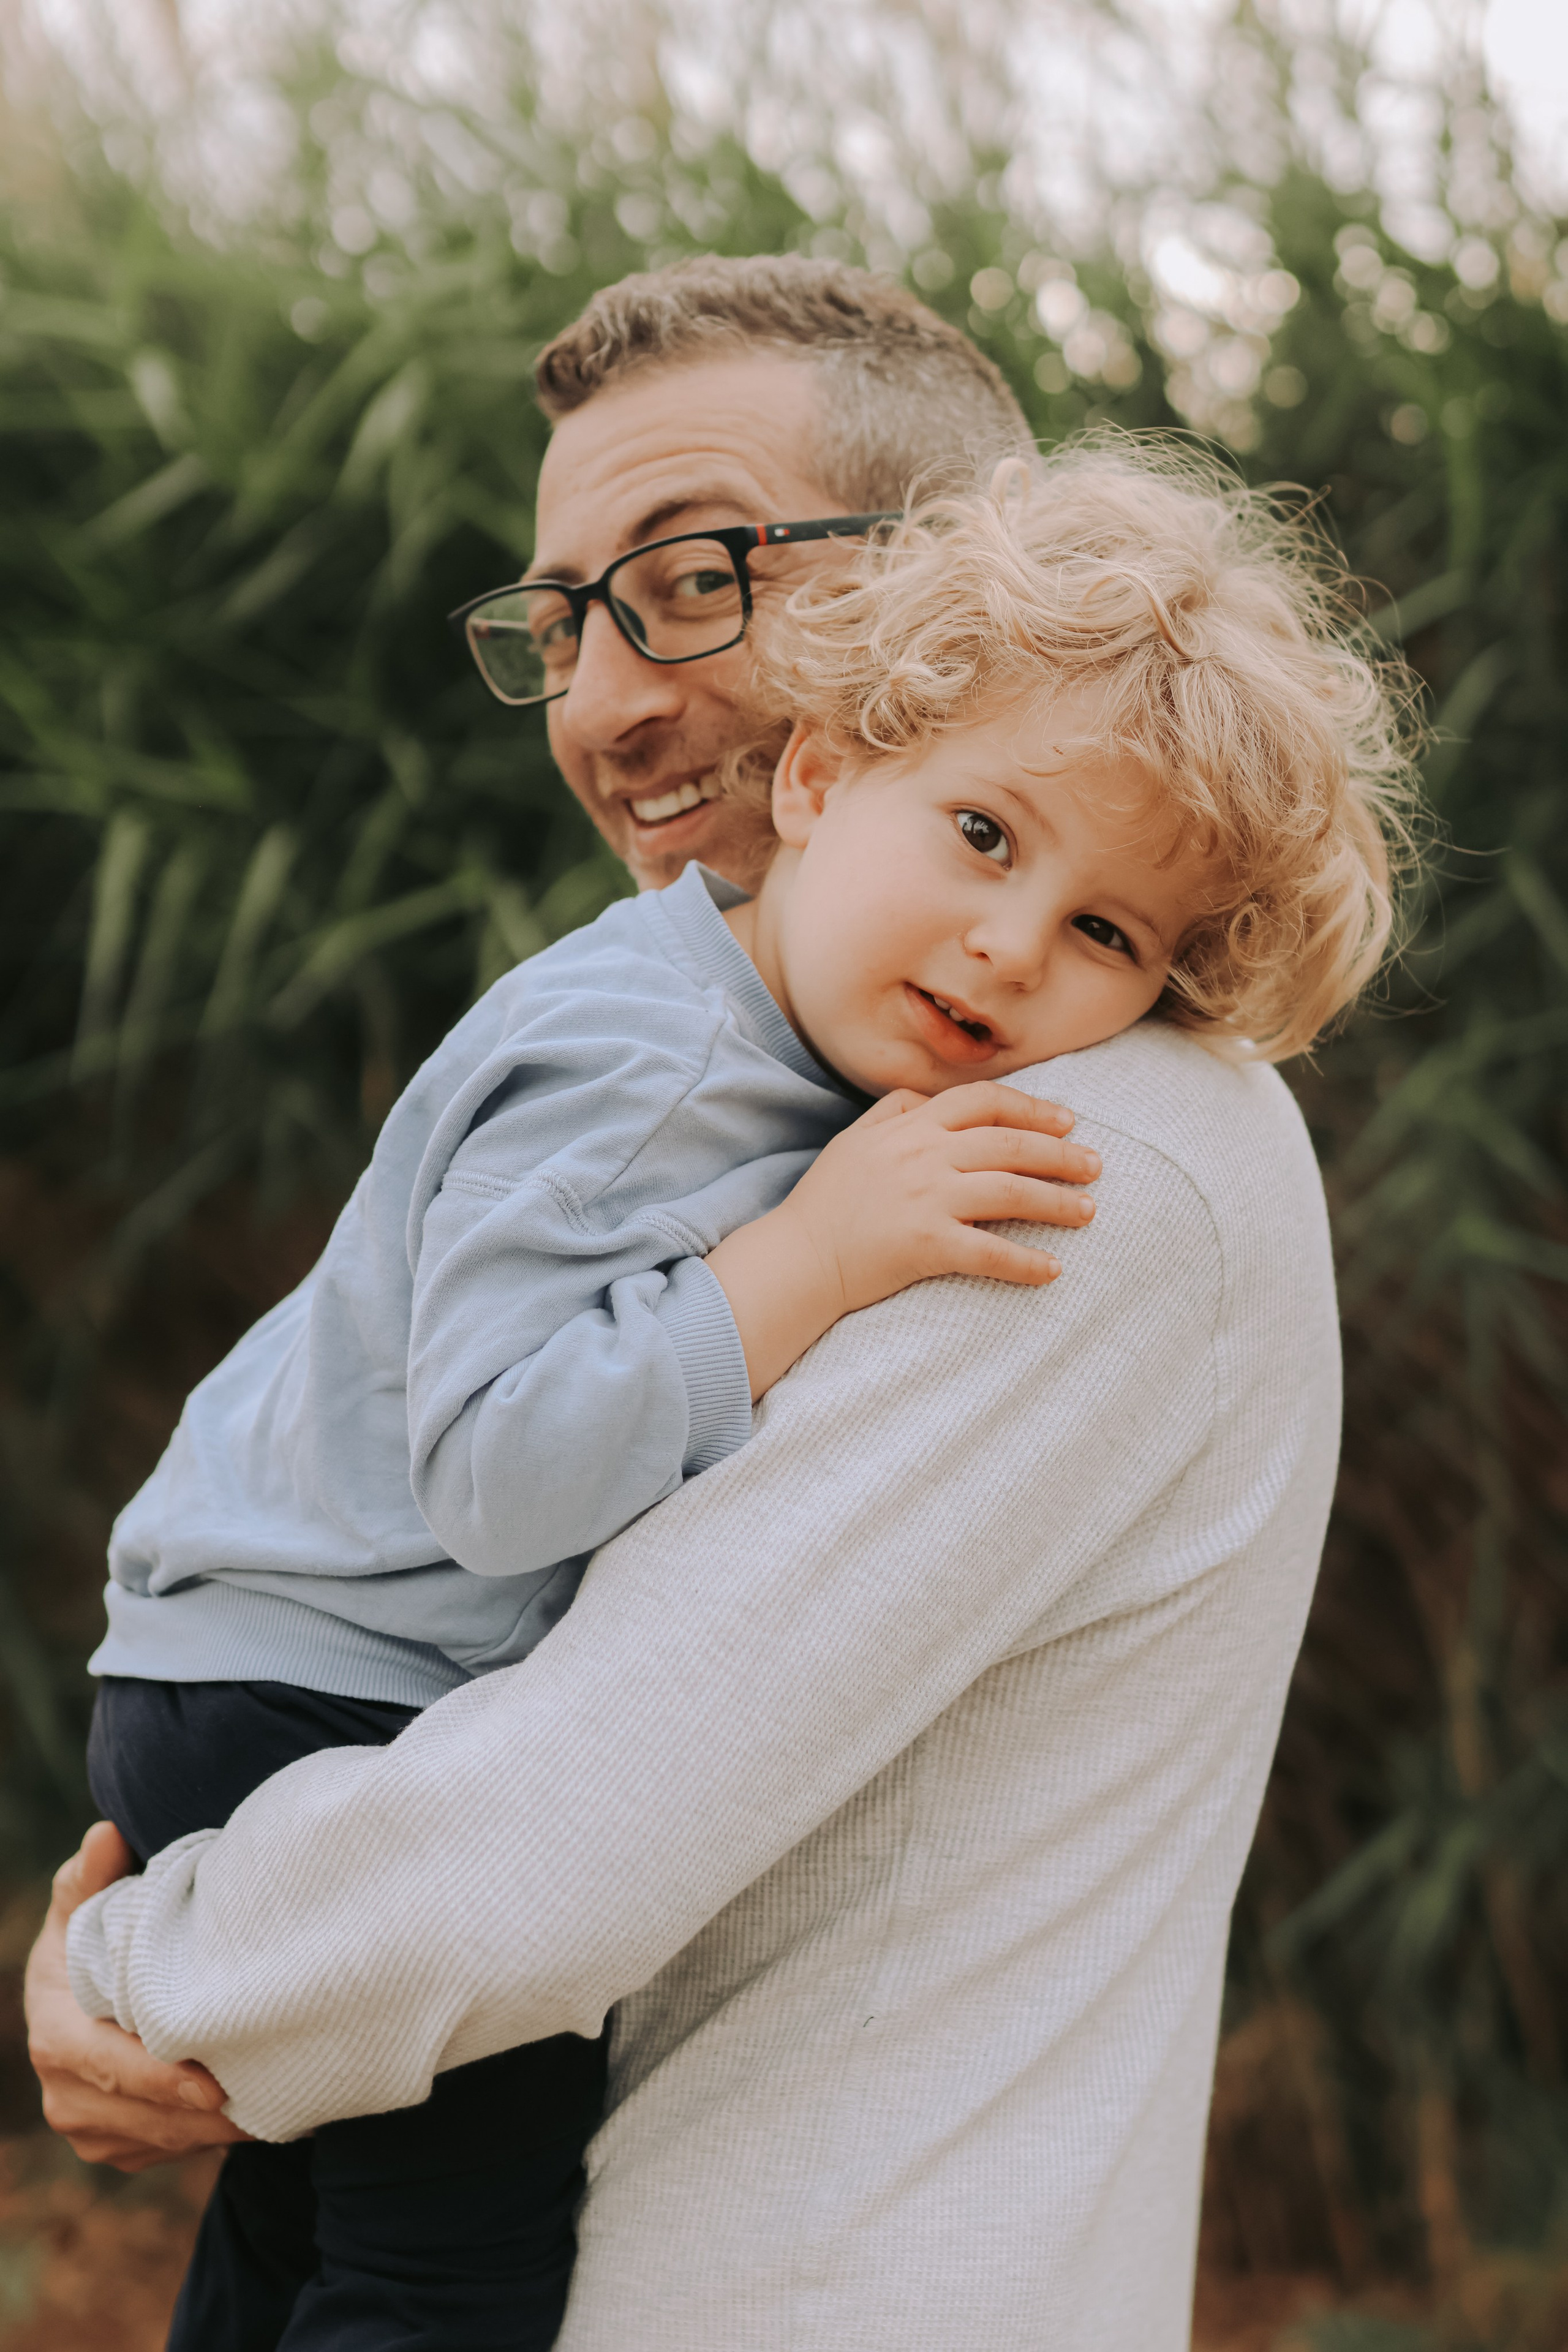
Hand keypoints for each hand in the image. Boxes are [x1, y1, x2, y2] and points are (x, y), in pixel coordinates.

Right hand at [25, 1820, 246, 2170]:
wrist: (77, 1998)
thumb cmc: (88, 1943)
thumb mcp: (83, 1906)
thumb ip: (92, 1876)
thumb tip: (106, 1835)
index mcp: (57, 2036)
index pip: (111, 2067)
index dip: (163, 2081)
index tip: (216, 2086)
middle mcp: (65, 2094)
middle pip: (147, 2115)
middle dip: (209, 2114)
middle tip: (277, 2097)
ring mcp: (89, 2130)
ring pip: (166, 2141)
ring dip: (220, 2129)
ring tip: (284, 2103)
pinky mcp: (118, 2149)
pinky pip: (171, 2152)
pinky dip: (213, 2137)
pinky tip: (261, 2112)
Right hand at [708, 1081, 1098, 1396]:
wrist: (798, 1256)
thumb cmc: (826, 1200)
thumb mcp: (854, 1140)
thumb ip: (892, 1111)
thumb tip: (925, 1095)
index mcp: (910, 1125)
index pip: (983, 1102)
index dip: (1032, 1107)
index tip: (1066, 1121)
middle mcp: (924, 1155)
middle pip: (1010, 1144)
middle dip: (1061, 1154)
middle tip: (1095, 1166)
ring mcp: (927, 1199)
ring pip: (1011, 1192)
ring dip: (1057, 1203)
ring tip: (1089, 1212)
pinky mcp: (926, 1245)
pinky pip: (990, 1253)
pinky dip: (1025, 1262)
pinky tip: (1052, 1271)